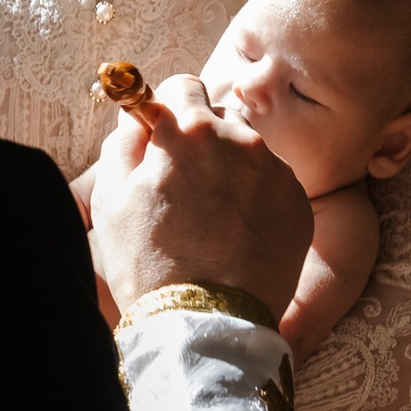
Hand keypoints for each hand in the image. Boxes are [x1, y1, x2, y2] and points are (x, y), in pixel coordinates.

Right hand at [86, 73, 314, 309]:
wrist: (205, 324)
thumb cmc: (148, 261)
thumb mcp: (111, 198)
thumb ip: (123, 143)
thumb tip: (140, 119)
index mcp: (189, 130)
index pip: (182, 86)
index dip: (168, 112)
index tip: (163, 138)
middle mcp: (240, 139)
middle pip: (219, 117)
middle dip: (202, 140)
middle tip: (185, 186)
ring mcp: (275, 171)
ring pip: (249, 152)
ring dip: (232, 169)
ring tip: (214, 218)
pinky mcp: (299, 204)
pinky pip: (274, 185)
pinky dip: (257, 200)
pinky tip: (238, 235)